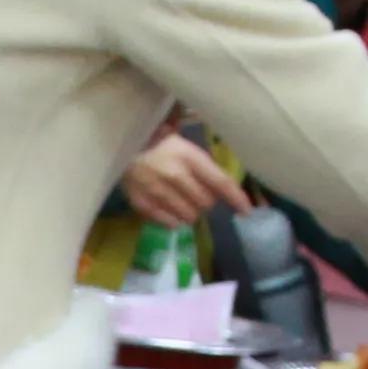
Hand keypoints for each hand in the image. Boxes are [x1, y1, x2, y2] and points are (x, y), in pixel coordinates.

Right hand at [119, 133, 248, 230]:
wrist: (121, 147)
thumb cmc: (158, 144)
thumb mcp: (185, 147)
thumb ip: (204, 167)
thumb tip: (224, 190)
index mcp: (189, 156)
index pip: (220, 182)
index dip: (236, 198)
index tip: (246, 211)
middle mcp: (175, 175)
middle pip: (207, 203)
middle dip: (205, 200)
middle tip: (194, 192)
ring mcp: (158, 192)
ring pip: (190, 216)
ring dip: (190, 211)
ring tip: (179, 198)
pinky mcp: (143, 205)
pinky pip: (171, 224)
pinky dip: (173, 219)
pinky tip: (167, 206)